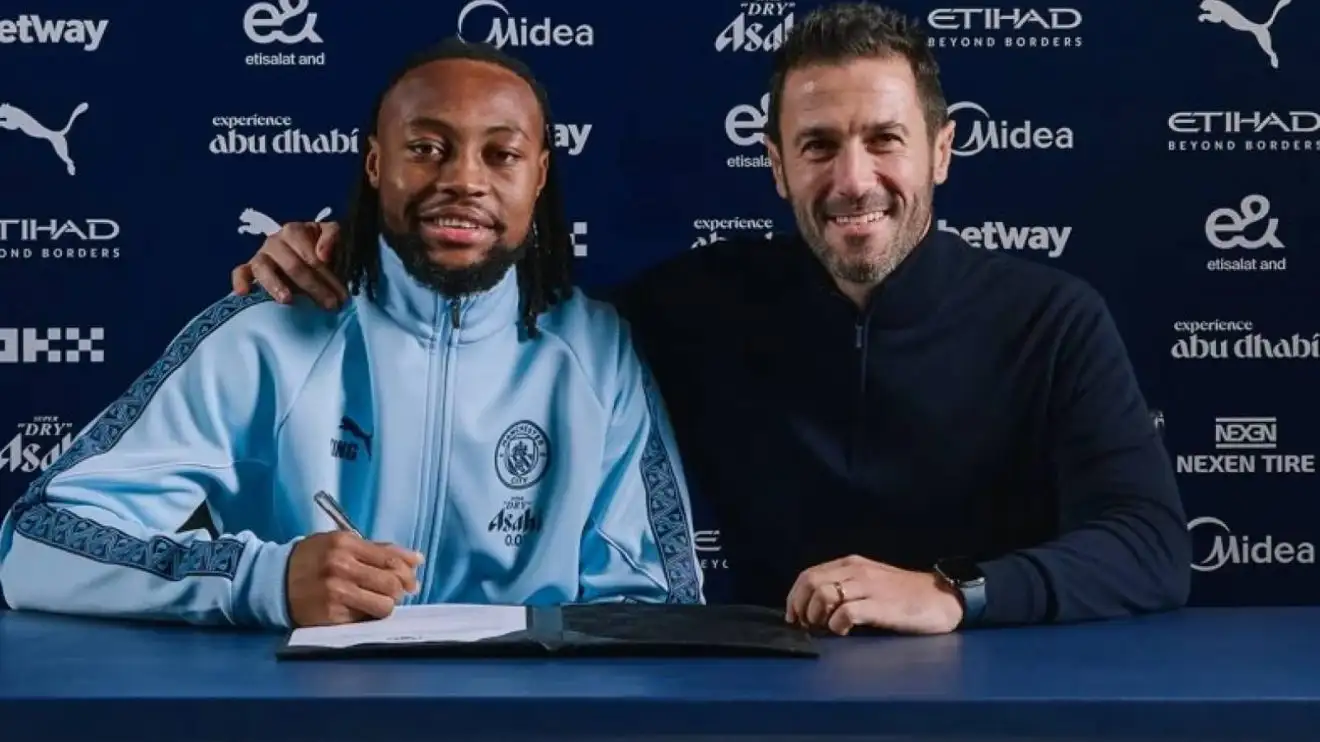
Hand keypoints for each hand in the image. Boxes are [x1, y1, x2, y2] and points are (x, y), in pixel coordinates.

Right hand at [232, 221, 348, 309]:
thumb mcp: (333, 237)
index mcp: (295, 231)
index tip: (342, 296)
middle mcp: (275, 241)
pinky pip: (240, 273)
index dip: (327, 276)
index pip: (310, 255)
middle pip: (292, 265)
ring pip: (263, 268)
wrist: (307, 256)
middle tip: (330, 305)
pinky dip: (240, 281)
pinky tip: (244, 293)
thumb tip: (323, 254)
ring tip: (287, 300)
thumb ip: (332, 238)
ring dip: (275, 285)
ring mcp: (260, 255)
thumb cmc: (322, 249)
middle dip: (313, 287)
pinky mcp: (249, 269)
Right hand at [285, 531, 424, 626]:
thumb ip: (379, 550)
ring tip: (378, 601)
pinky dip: (367, 615)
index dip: (408, 572)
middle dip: (400, 590)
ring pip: (383, 606)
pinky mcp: (330, 615)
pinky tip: (359, 609)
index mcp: (346, 544)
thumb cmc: (314, 558)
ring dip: (386, 606)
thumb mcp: (342, 543)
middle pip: (391, 584)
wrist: (274, 579)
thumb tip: (417, 559)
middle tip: (396, 592)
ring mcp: (335, 593)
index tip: (412, 579)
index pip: (391, 561)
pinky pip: (364, 619)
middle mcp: (341, 567)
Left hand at [785, 555, 963, 635]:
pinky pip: (845, 613)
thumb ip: (845, 587)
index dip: (795, 597)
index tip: (794, 617)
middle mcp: (856, 571)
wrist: (943, 598)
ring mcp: (868, 587)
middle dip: (800, 607)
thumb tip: (814, 607)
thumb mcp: (871, 582)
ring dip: (817, 616)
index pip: (808, 574)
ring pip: (824, 595)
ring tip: (826, 629)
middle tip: (807, 626)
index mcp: (851, 564)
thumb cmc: (905, 595)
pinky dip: (837, 626)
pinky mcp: (880, 605)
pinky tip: (844, 633)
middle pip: (810, 582)